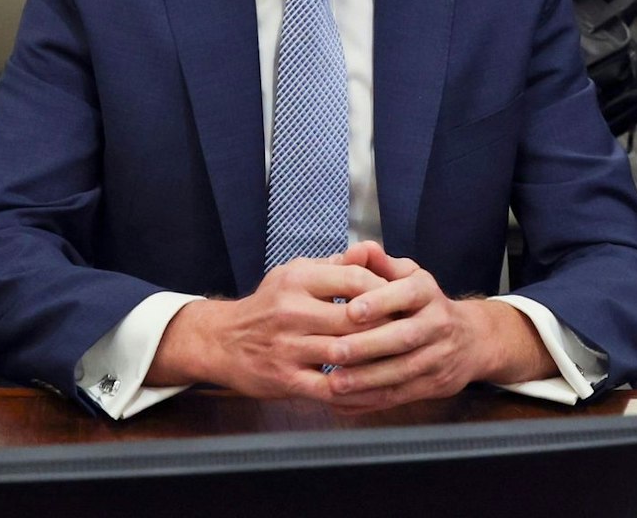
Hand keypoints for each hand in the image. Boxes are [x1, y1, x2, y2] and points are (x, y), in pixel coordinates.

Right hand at [145, 258, 387, 398]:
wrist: (223, 340)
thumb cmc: (269, 305)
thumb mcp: (295, 273)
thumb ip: (335, 265)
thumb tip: (371, 248)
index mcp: (298, 278)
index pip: (355, 279)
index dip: (385, 290)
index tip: (404, 300)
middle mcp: (291, 310)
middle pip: (355, 318)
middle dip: (388, 326)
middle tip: (413, 331)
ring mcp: (288, 346)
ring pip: (346, 353)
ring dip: (376, 359)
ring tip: (400, 358)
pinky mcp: (285, 378)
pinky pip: (329, 387)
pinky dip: (355, 388)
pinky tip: (373, 386)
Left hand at [319, 242, 551, 412]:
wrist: (471, 340)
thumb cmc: (424, 303)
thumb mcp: (408, 276)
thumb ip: (380, 264)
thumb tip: (357, 249)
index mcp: (428, 293)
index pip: (407, 294)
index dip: (380, 302)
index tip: (351, 309)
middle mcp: (438, 324)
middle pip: (403, 337)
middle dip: (367, 346)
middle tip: (334, 351)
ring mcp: (438, 357)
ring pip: (402, 371)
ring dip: (367, 380)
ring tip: (335, 382)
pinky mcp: (433, 385)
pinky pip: (401, 396)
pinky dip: (372, 401)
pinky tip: (345, 402)